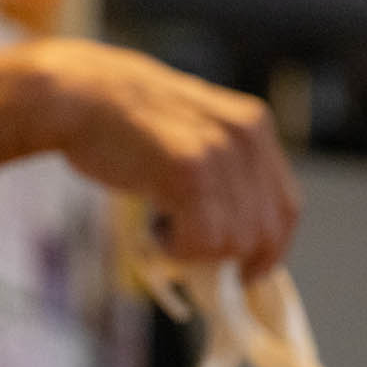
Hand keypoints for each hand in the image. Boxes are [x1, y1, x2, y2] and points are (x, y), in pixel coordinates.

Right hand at [31, 39, 301, 277]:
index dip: (270, 248)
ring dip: (194, 250)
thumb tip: (239, 240)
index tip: (246, 271)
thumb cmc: (123, 123)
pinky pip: (202, 240)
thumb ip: (223, 173)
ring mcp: (219, 152)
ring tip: (159, 225)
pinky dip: (176, 250)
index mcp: (253, 126)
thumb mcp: (192, 133)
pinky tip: (151, 228)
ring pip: (233, 242)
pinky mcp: (189, 171)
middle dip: (229, 258)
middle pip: (264, 231)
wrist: (78, 94)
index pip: (287, 207)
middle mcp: (245, 137)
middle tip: (189, 253)